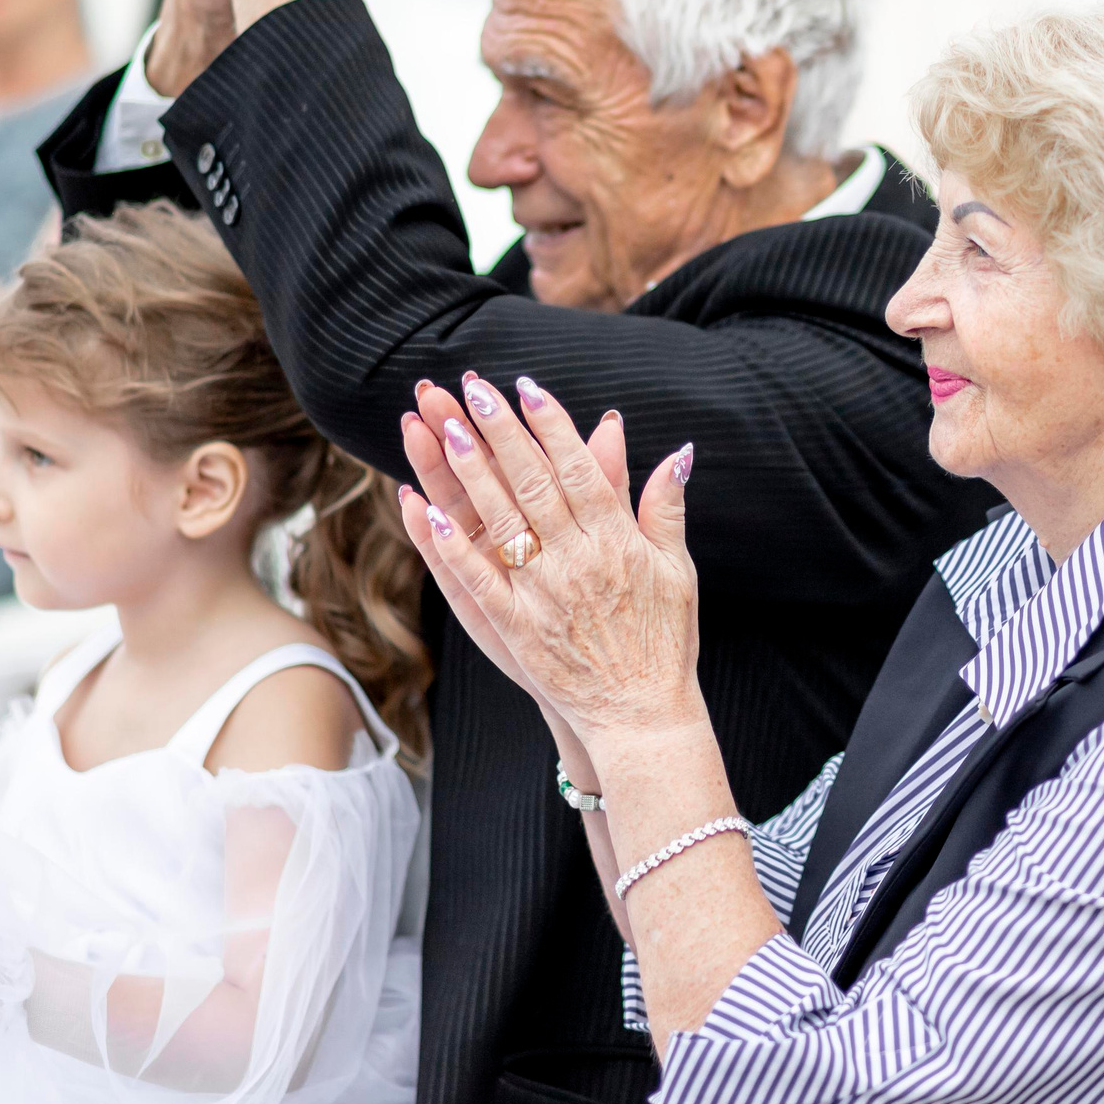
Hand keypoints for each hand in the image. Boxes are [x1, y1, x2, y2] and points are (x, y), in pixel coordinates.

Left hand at [398, 374, 701, 743]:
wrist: (643, 715)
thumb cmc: (663, 640)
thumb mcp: (678, 569)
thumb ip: (666, 509)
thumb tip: (677, 453)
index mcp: (618, 542)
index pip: (580, 470)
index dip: (551, 427)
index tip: (527, 388)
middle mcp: (580, 561)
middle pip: (534, 483)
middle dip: (502, 433)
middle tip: (473, 390)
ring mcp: (545, 595)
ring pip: (502, 521)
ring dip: (471, 474)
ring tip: (445, 429)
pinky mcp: (516, 629)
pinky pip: (477, 581)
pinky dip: (451, 546)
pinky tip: (426, 512)